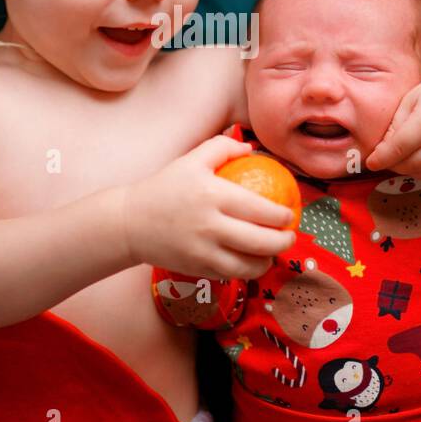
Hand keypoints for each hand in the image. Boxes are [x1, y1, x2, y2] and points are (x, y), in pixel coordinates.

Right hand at [121, 134, 296, 280]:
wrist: (130, 222)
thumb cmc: (164, 187)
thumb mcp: (191, 159)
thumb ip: (223, 147)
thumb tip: (252, 149)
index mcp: (212, 195)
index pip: (260, 209)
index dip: (282, 215)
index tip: (289, 214)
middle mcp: (210, 225)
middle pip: (261, 241)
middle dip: (284, 242)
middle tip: (290, 236)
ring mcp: (204, 251)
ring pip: (249, 266)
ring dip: (268, 261)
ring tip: (273, 253)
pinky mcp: (197, 268)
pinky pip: (231, 274)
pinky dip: (246, 271)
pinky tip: (252, 262)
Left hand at [365, 62, 420, 178]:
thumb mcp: (412, 99)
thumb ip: (394, 127)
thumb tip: (380, 152)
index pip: (395, 151)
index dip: (379, 159)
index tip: (370, 162)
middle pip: (408, 166)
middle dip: (394, 164)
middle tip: (388, 157)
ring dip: (411, 168)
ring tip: (407, 155)